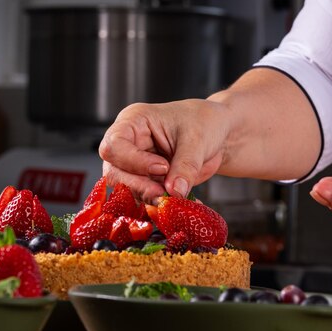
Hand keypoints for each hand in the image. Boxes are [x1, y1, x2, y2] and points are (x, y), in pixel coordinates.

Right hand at [99, 99, 229, 202]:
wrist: (217, 134)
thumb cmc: (203, 122)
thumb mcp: (197, 138)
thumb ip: (185, 165)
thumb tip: (174, 192)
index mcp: (133, 122)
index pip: (115, 146)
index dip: (134, 161)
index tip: (162, 167)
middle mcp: (128, 145)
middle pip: (114, 173)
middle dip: (139, 187)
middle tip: (165, 195)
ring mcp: (135, 167)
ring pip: (126, 191)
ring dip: (150, 200)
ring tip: (175, 200)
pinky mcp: (147, 184)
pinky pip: (145, 201)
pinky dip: (162, 208)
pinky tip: (181, 205)